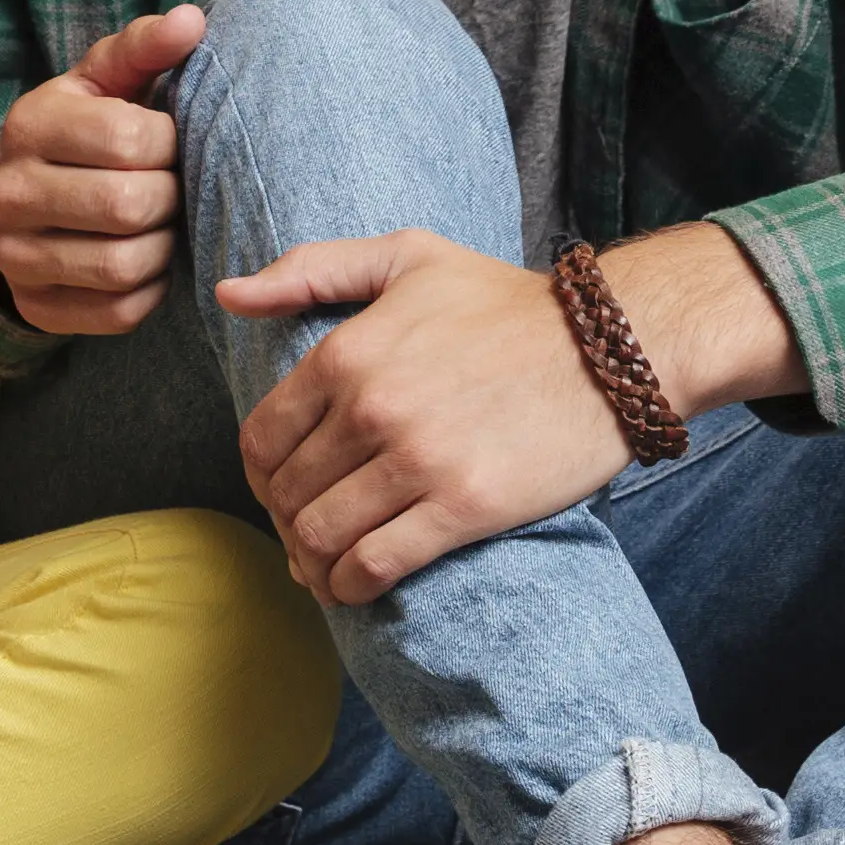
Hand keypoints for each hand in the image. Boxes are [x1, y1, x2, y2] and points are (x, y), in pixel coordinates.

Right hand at [0, 6, 202, 335]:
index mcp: (30, 124)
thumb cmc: (84, 131)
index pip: (128, 139)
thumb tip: (191, 20)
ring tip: (161, 227)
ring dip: (164, 249)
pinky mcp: (35, 305)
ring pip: (123, 266)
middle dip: (171, 199)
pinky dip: (149, 292)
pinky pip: (117, 313)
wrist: (24, 200)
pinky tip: (146, 264)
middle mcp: (9, 191)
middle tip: (173, 189)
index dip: (170, 144)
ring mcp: (15, 256)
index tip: (168, 143)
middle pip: (128, 206)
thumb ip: (145, 48)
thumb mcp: (105, 81)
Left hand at [220, 229, 628, 602]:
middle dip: (287, 523)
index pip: (261, 440)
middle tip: (308, 534)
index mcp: (345, 354)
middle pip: (287, 494)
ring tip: (326, 569)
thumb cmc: (507, 302)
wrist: (613, 345)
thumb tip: (231, 295)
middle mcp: (371, 408)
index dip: (261, 476)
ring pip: (323, 536)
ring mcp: (416, 461)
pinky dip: (352, 586)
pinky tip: (356, 586)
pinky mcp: (464, 506)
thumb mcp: (407, 258)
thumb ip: (312, 271)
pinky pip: (377, 564)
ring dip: (313, 564)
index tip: (282, 489)